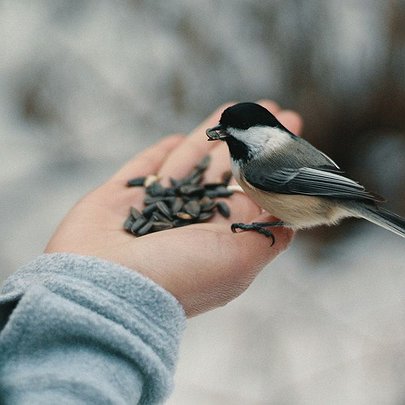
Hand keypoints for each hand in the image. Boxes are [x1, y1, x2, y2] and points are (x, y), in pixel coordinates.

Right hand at [45, 100, 302, 316]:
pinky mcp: (118, 198)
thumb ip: (267, 234)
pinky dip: (158, 154)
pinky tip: (175, 138)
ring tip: (233, 108)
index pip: (252, 189)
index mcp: (218, 235)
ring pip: (186, 162)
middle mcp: (188, 221)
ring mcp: (152, 208)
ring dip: (210, 135)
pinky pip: (142, 169)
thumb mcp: (238, 260)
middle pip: (224, 170)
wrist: (105, 288)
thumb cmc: (177, 274)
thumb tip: (290, 219)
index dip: (271, 162)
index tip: (292, 134)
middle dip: (247, 141)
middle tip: (270, 111)